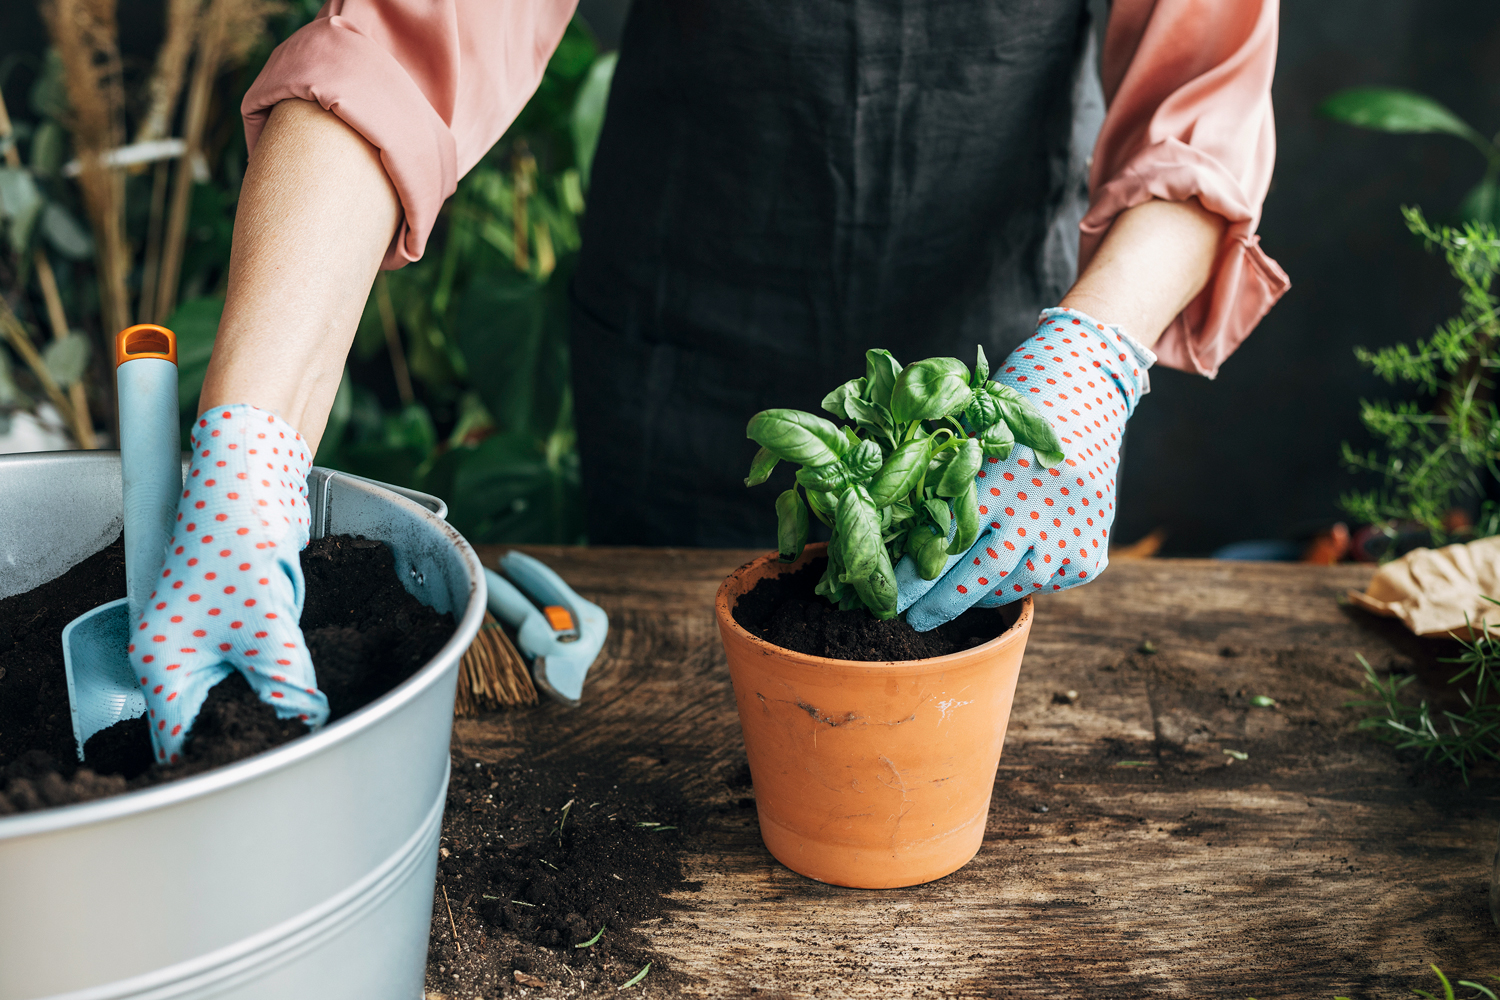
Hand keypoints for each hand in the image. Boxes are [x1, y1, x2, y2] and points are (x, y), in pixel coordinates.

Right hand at [128, 404, 328, 763]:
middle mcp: (174, 655)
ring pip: (244, 688)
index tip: (270, 772)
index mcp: (161, 665)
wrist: (251, 478)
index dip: (227, 759)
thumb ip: (285, 686)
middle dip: (258, 725)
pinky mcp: (235, 616)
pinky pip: (261, 656)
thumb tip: (305, 725)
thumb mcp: (267, 629)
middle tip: (298, 739)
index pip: (184, 741)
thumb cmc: (237, 541)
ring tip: (304, 698)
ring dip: (275, 689)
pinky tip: (302, 663)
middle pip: (216, 717)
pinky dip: (283, 661)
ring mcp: (205, 635)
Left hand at [896, 308, 1152, 630]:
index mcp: (1002, 476)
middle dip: (939, 601)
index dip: (915, 573)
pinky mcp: (1091, 551)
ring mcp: (1069, 532)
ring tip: (950, 602)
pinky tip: (999, 582)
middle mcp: (1040, 508)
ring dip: (980, 596)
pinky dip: (1020, 584)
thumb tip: (890, 521)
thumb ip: (944, 472)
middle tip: (909, 620)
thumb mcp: (976, 425)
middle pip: (981, 572)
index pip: (948, 538)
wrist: (1088, 381)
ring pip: (1016, 583)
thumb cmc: (1014, 399)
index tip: (887, 594)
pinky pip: (1048, 583)